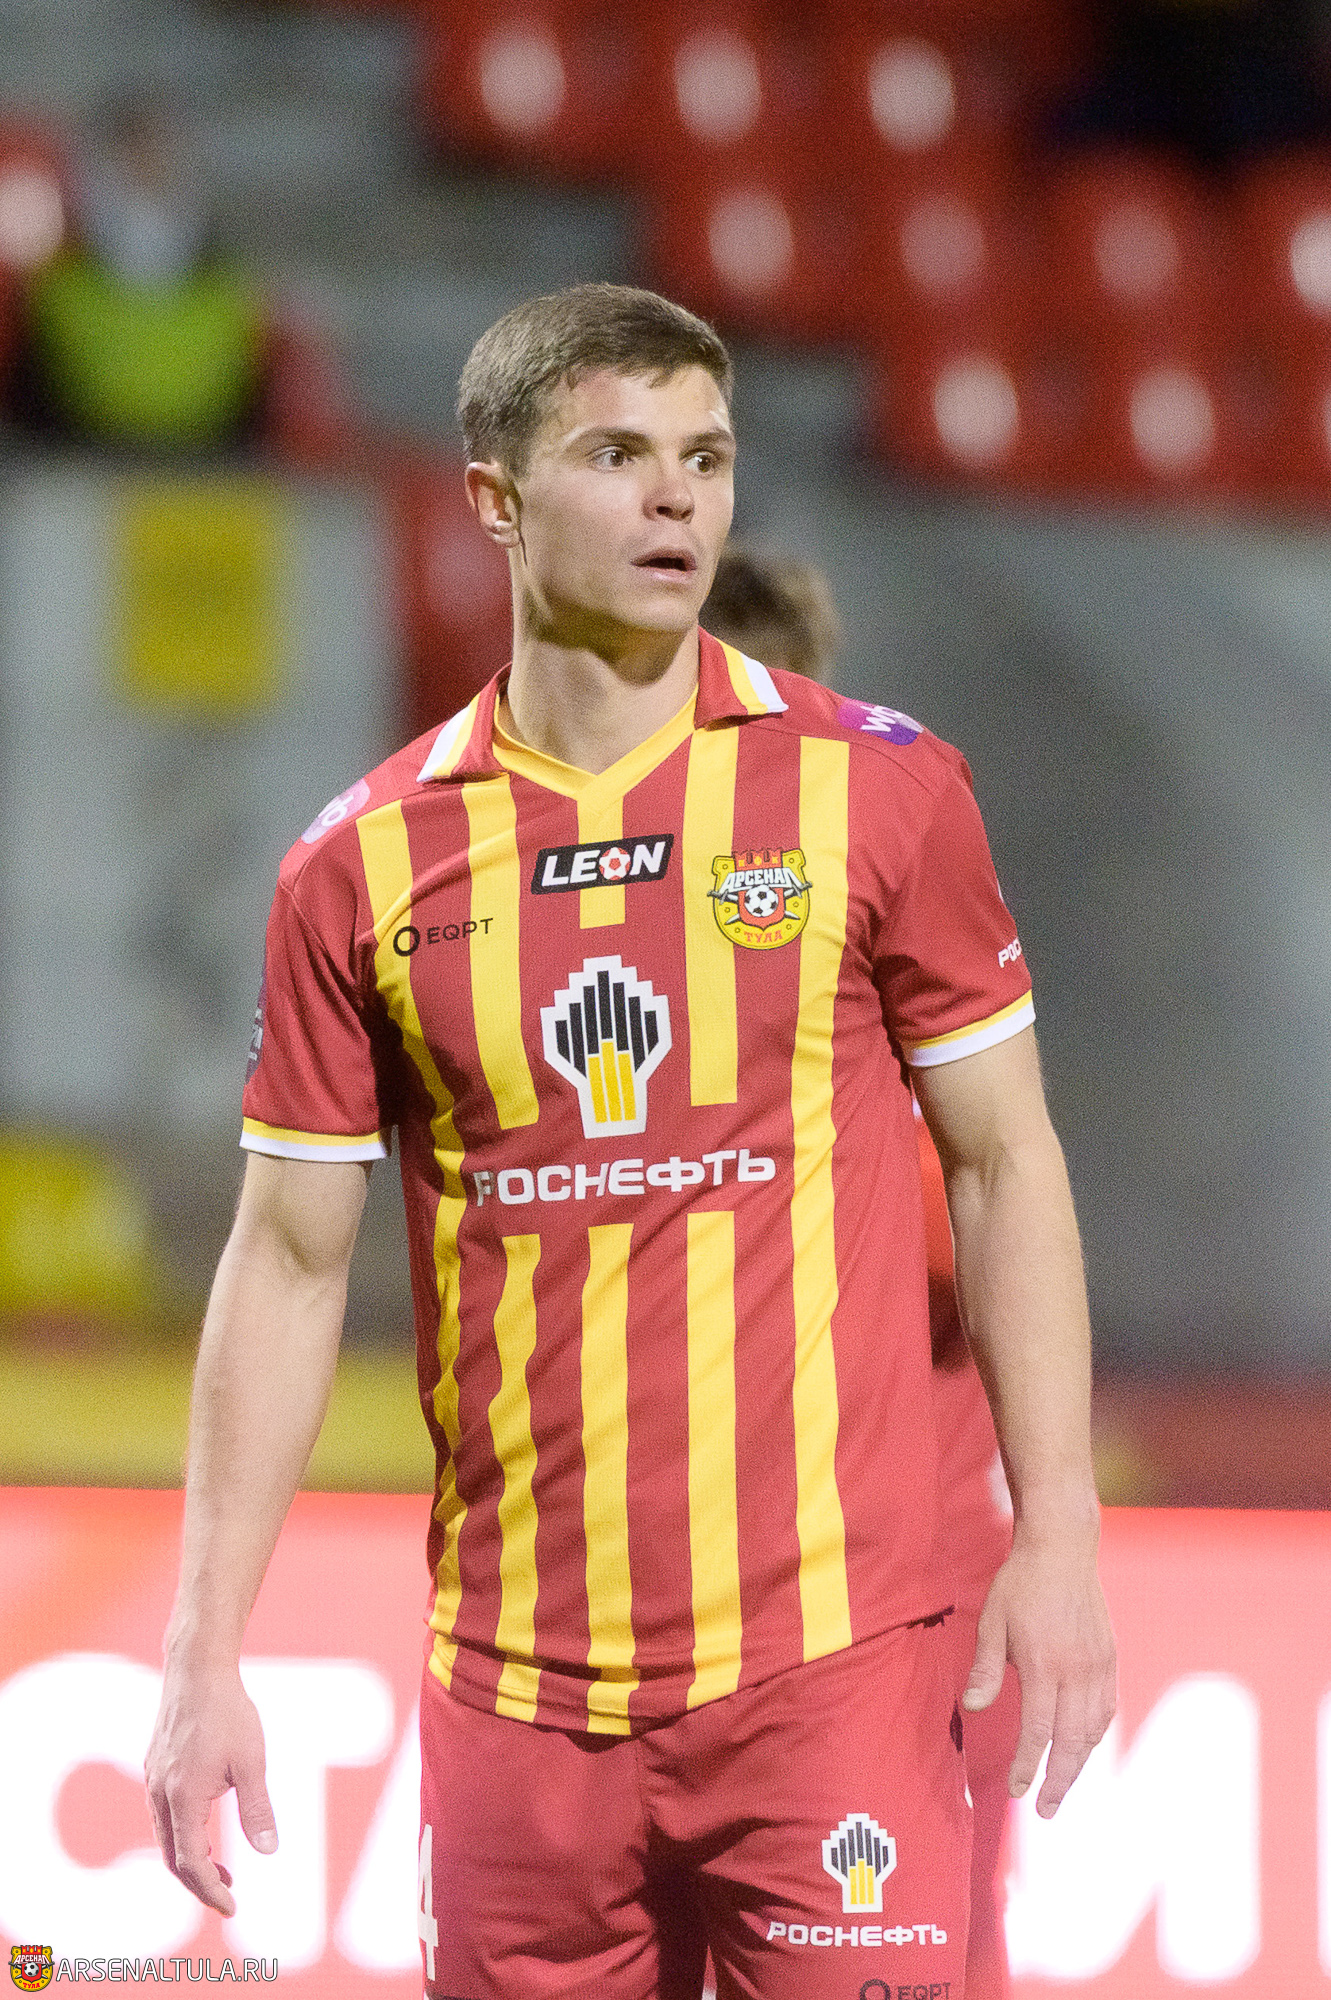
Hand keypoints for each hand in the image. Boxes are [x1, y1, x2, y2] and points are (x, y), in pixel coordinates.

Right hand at [145, 1658, 277, 1913]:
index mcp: (182, 1797)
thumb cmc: (229, 1712)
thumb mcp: (251, 1762)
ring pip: (165, 1838)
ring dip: (191, 1860)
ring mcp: (153, 1780)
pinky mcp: (154, 1768)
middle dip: (200, 1884)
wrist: (197, 1669)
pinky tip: (205, 1829)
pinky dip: (182, 1836)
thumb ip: (257, 1809)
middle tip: (229, 1897)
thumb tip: (268, 1852)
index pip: (191, 1863)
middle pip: (173, 1858)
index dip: (211, 1890)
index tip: (232, 1907)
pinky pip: (163, 1816)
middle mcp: (160, 1794)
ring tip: (223, 1869)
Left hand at [963, 1527, 1116, 1817]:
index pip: (1038, 1732)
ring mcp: (1099, 1666)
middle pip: (1072, 1742)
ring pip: (1094, 1731)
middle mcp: (1078, 1672)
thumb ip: (986, 1667)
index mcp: (1045, 1665)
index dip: (1028, 1767)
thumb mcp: (992, 1621)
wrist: (1063, 1549)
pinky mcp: (1110, 1658)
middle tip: (1045, 1811)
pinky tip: (1084, 1747)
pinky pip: (1107, 1710)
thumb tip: (974, 1708)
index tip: (1018, 1794)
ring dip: (1080, 1764)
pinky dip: (1096, 1735)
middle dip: (1059, 1782)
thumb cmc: (1020, 1585)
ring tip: (1063, 1786)